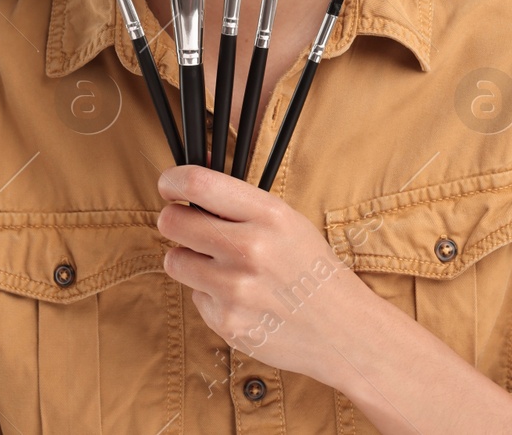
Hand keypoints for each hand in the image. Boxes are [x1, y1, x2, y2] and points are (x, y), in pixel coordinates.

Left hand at [156, 163, 368, 384]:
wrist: (342, 330)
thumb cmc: (311, 269)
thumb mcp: (287, 222)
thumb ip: (240, 205)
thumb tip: (188, 189)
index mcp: (268, 215)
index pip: (198, 184)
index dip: (172, 180)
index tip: (168, 185)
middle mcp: (249, 249)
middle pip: (172, 222)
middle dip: (174, 221)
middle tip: (187, 226)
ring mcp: (235, 289)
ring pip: (174, 260)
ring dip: (188, 260)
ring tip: (220, 267)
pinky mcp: (227, 323)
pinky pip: (194, 297)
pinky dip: (210, 296)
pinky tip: (241, 299)